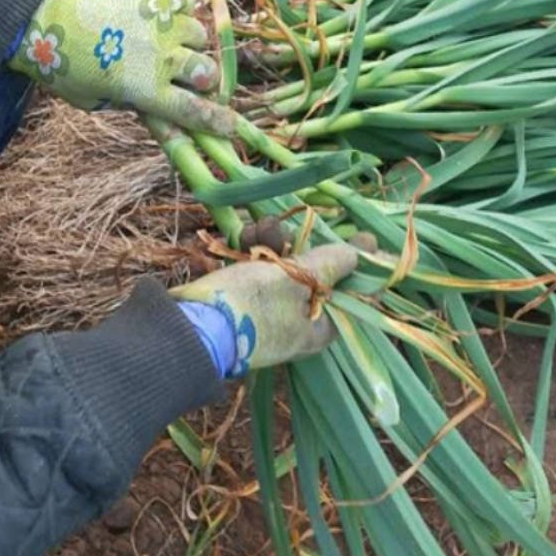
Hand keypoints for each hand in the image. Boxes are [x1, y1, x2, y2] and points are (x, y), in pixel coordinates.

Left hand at [9, 0, 237, 135]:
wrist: (42, 14)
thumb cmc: (63, 67)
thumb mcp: (96, 101)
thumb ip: (132, 105)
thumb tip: (159, 111)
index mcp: (148, 90)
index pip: (195, 112)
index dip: (217, 121)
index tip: (231, 126)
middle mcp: (163, 56)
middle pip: (207, 72)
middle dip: (204, 78)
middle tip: (192, 77)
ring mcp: (162, 21)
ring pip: (200, 34)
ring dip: (190, 42)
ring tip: (169, 41)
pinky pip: (187, 0)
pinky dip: (182, 9)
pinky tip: (166, 14)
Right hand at [170, 244, 357, 375]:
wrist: (190, 327)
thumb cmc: (253, 305)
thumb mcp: (299, 277)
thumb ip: (333, 262)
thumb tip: (365, 250)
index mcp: (319, 328)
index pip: (351, 296)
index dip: (355, 264)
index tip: (358, 237)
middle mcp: (297, 323)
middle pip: (314, 275)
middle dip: (302, 244)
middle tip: (295, 227)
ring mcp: (268, 312)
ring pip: (282, 267)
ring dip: (272, 241)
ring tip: (258, 228)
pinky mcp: (241, 301)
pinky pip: (256, 271)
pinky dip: (252, 252)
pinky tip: (242, 237)